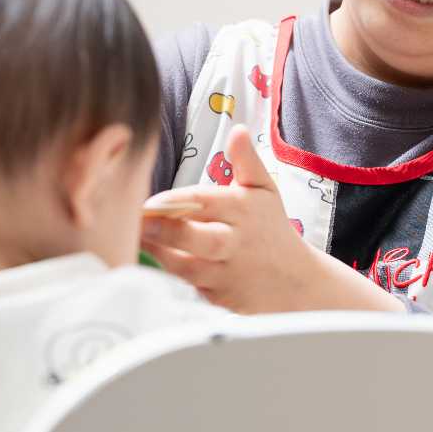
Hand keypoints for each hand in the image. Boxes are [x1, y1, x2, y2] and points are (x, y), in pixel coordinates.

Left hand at [140, 125, 400, 313]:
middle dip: (167, 232)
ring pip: (188, 269)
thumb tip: (237, 130)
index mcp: (243, 211)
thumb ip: (248, 162)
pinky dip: (170, 282)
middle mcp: (235, 244)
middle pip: (199, 239)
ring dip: (159, 256)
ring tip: (136, 242)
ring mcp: (228, 276)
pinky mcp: (220, 301)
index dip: (174, 201)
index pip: (205, 202)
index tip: (147, 201)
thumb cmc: (271, 229)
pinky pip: (190, 291)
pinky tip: (149, 269)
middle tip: (138, 223)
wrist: (296, 283)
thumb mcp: (265, 191)